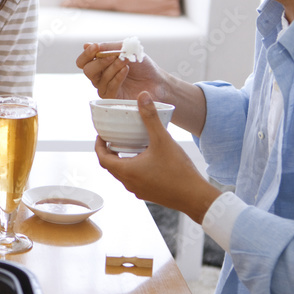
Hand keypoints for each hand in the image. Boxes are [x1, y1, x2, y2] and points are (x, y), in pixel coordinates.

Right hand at [77, 42, 165, 99]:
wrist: (158, 81)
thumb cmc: (142, 66)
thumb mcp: (126, 50)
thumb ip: (108, 47)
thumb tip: (86, 45)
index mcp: (100, 64)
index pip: (83, 61)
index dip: (87, 54)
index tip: (95, 47)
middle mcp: (100, 77)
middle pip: (87, 71)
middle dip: (99, 62)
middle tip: (113, 56)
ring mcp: (106, 88)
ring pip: (99, 79)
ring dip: (112, 68)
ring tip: (126, 62)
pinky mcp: (114, 99)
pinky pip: (108, 89)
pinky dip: (116, 77)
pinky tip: (125, 70)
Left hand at [94, 91, 220, 224]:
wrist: (195, 197)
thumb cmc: (178, 170)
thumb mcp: (162, 140)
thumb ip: (150, 118)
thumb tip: (142, 96)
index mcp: (127, 171)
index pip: (102, 158)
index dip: (98, 146)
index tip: (101, 135)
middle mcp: (129, 183)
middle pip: (110, 167)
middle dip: (109, 152)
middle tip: (113, 138)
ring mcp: (139, 191)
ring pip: (122, 174)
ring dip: (121, 161)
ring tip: (128, 146)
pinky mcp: (149, 194)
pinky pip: (134, 180)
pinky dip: (133, 169)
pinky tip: (145, 159)